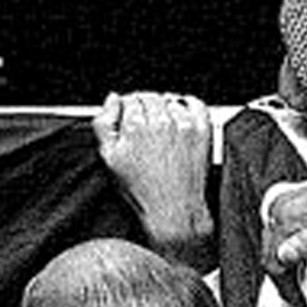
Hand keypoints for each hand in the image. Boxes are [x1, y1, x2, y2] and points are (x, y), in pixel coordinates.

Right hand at [92, 92, 212, 264]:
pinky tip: (180, 114)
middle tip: (140, 120)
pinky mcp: (202, 132)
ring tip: (159, 123)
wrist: (173, 209)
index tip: (125, 115)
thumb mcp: (108, 158)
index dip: (124, 106)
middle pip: (149, 96)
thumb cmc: (141, 189)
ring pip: (170, 100)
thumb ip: (104, 123)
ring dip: (163, 106)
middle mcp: (162, 122)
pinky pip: (196, 104)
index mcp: (136, 125)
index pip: (128, 99)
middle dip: (142, 104)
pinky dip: (187, 104)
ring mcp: (184, 125)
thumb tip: (111, 100)